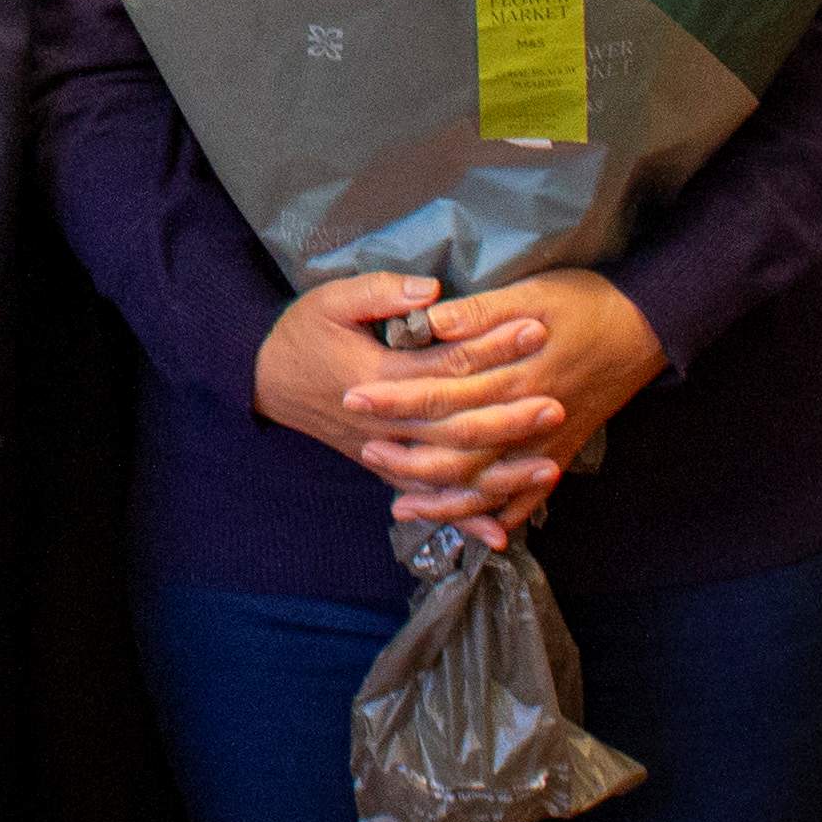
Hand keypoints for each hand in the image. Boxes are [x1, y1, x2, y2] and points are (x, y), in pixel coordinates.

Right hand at [254, 272, 560, 540]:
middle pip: (458, 426)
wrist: (264, 379)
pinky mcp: (384, 469)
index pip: (447, 364)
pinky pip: (429, 499)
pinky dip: (465, 516)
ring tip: (549, 467)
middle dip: (510, 417)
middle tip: (557, 403)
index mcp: (378, 377)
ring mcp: (385, 453)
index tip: (535, 329)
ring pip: (449, 472)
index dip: (492, 347)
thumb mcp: (332, 299)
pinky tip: (501, 530)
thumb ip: (381, 293)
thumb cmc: (302, 333)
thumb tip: (433, 292)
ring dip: (501, 473)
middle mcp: (386, 424)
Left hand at [353, 271, 671, 546]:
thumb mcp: (531, 292)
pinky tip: (477, 530)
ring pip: (489, 484)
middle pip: (458, 446)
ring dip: (445, 498)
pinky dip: (500, 514)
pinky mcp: (562, 449)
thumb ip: (479, 311)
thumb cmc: (585, 301)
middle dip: (408, 453)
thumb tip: (428, 319)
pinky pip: (527, 495)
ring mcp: (546, 440)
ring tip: (400, 504)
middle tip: (365, 450)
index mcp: (511, 374)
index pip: (440, 391)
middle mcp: (526, 416)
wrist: (649, 327)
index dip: (395, 397)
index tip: (354, 398)